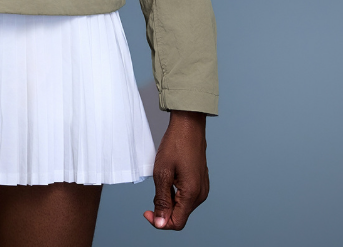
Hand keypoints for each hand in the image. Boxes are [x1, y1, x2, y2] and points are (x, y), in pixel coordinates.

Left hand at [143, 110, 208, 230]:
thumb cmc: (176, 144)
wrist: (188, 125)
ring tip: (161, 180)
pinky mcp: (201, 182)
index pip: (177, 223)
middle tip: (152, 190)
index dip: (160, 222)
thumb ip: (161, 201)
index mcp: (192, 194)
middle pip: (180, 215)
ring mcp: (202, 188)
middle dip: (163, 209)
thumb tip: (161, 223)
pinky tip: (169, 178)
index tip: (146, 211)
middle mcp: (201, 194)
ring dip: (169, 200)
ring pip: (182, 206)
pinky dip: (175, 193)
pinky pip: (187, 196)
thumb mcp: (162, 173)